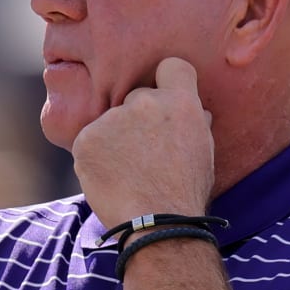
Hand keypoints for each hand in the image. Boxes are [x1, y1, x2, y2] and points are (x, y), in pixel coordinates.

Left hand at [72, 57, 213, 226]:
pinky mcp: (85, 137)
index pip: (172, 66)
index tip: (163, 96)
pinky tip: (109, 177)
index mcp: (181, 103)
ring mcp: (113, 119)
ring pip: (110, 121)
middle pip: (137, 97)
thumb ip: (195, 123)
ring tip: (127, 171)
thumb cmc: (185, 192)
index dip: (167, 80)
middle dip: (138, 119)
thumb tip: (196, 111)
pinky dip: (95, 156)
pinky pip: (89, 140)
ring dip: (114, 139)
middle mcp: (146, 102)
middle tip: (143, 151)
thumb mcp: (203, 151)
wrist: (158, 223)